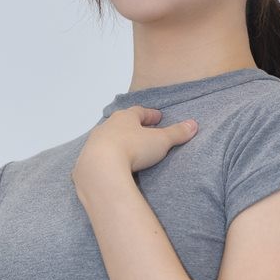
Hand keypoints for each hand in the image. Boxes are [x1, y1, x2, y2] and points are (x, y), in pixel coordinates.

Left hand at [73, 106, 197, 186]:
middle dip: (131, 126)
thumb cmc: (132, 149)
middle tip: (141, 130)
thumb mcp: (160, 141)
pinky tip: (110, 164)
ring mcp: (94, 142)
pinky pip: (97, 156)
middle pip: (121, 123)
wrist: (101, 168)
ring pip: (107, 138)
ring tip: (126, 148)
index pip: (139, 112)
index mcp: (125, 117)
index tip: (158, 117)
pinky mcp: (86, 160)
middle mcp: (107, 126)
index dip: (150, 115)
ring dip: (116, 141)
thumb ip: (177, 133)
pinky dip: (105, 158)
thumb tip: (193, 125)